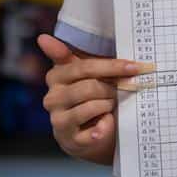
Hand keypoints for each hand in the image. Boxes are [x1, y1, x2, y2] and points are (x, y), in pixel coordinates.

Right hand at [37, 34, 145, 160]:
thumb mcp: (82, 75)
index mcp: (56, 77)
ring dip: (109, 104)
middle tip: (128, 87)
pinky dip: (105, 126)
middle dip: (113, 87)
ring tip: (113, 105)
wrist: (88, 135)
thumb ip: (67, 55)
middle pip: (90, 86)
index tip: (133, 66)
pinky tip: (107, 124)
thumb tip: (42, 38)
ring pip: (92, 105)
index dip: (111, 66)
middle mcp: (53, 98)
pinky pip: (94, 130)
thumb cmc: (89, 97)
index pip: (83, 67)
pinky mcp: (69, 138)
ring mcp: (59, 119)